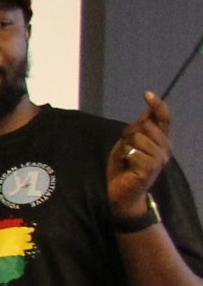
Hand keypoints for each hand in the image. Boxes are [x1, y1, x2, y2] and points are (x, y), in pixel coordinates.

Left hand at [108, 93, 173, 220]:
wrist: (121, 192)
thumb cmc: (125, 168)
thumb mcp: (129, 143)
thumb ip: (139, 128)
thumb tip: (148, 109)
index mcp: (161, 141)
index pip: (164, 119)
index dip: (158, 105)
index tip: (147, 93)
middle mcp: (165, 148)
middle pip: (146, 125)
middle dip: (130, 133)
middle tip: (126, 148)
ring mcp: (160, 158)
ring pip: (139, 138)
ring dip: (126, 146)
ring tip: (127, 159)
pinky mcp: (151, 168)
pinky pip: (135, 151)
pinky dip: (126, 156)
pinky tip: (128, 166)